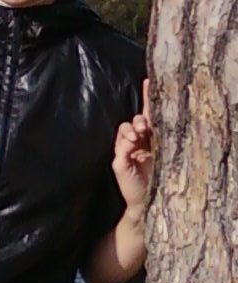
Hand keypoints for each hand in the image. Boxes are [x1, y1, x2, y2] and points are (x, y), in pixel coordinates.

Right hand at [112, 79, 152, 220]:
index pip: (146, 115)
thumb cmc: (158, 179)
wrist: (149, 201)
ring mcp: (124, 152)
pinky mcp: (119, 163)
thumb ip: (158, 139)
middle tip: (146, 127)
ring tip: (138, 135)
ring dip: (131, 129)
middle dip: (140, 119)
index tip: (149, 82)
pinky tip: (132, 143)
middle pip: (133, 120)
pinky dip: (126, 143)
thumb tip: (151, 123)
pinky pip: (121, 148)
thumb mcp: (162, 155)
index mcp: (146, 139)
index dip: (147, 98)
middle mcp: (134, 143)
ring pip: (124, 130)